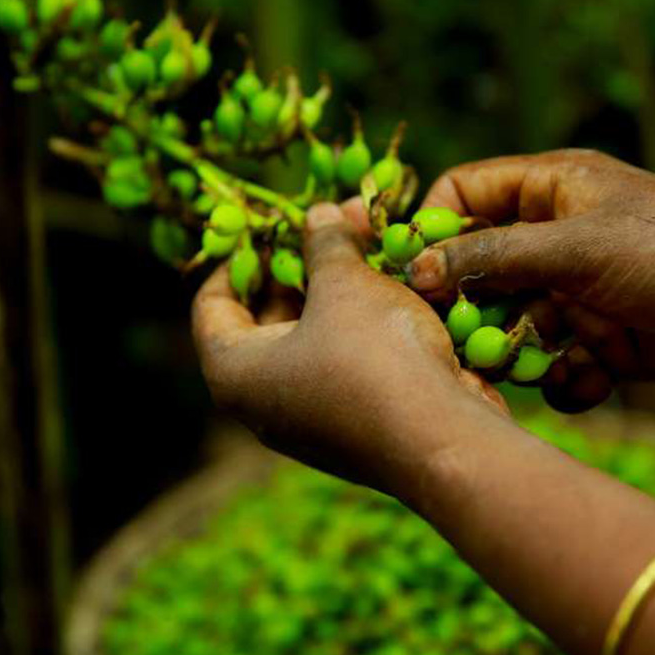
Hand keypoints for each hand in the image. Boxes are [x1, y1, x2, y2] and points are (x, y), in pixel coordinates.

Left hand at [191, 202, 507, 495]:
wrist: (443, 440)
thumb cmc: (374, 356)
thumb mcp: (345, 284)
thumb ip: (325, 244)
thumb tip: (317, 215)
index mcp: (236, 373)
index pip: (211, 306)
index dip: (238, 259)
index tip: (270, 228)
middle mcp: (263, 405)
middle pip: (266, 320)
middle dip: (301, 267)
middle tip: (331, 228)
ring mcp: (310, 421)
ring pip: (313, 340)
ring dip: (337, 292)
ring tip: (369, 248)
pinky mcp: (354, 428)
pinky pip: (345, 364)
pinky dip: (361, 326)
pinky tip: (395, 293)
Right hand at [408, 149, 654, 409]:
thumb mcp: (575, 247)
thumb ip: (493, 256)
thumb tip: (420, 268)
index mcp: (552, 190)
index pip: (467, 194)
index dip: (435, 228)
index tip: (412, 273)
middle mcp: (559, 238)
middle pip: (482, 267)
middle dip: (473, 305)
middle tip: (457, 339)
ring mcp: (580, 290)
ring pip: (515, 323)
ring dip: (518, 350)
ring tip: (533, 367)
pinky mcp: (603, 340)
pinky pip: (557, 362)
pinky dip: (566, 378)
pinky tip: (591, 380)